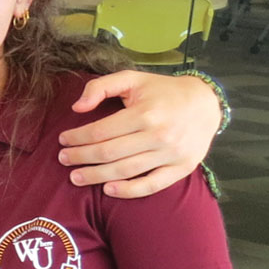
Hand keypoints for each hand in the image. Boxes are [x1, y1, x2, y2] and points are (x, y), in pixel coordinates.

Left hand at [58, 71, 219, 198]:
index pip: (101, 131)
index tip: (63, 140)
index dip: (78, 138)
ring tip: (76, 178)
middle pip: (110, 153)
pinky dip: (129, 190)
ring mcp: (171, 154)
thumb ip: (101, 87)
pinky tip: (108, 189)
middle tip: (63, 159)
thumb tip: (77, 108)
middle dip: (81, 157)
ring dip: (97, 176)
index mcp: (145, 113)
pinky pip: (152, 185)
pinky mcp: (182, 168)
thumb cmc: (162, 91)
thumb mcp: (132, 78)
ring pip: (126, 170)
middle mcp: (159, 135)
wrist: (206, 104)